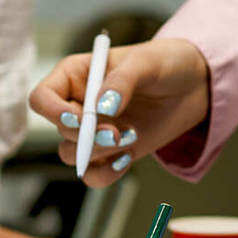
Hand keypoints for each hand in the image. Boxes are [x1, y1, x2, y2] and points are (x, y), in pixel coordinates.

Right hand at [29, 37, 210, 186]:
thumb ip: (122, 81)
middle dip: (85, 136)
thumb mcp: (145, 62)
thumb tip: (103, 107)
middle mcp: (78, 105)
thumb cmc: (166, 63)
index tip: (79, 118)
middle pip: (59, 131)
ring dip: (98, 153)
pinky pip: (93, 174)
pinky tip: (126, 159)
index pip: (42, 98)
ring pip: (73, 156)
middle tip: (115, 131)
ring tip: (130, 138)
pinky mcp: (112, 152)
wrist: (195, 85)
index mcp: (75, 76)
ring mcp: (94, 131)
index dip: (53, 112)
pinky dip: (105, 174)